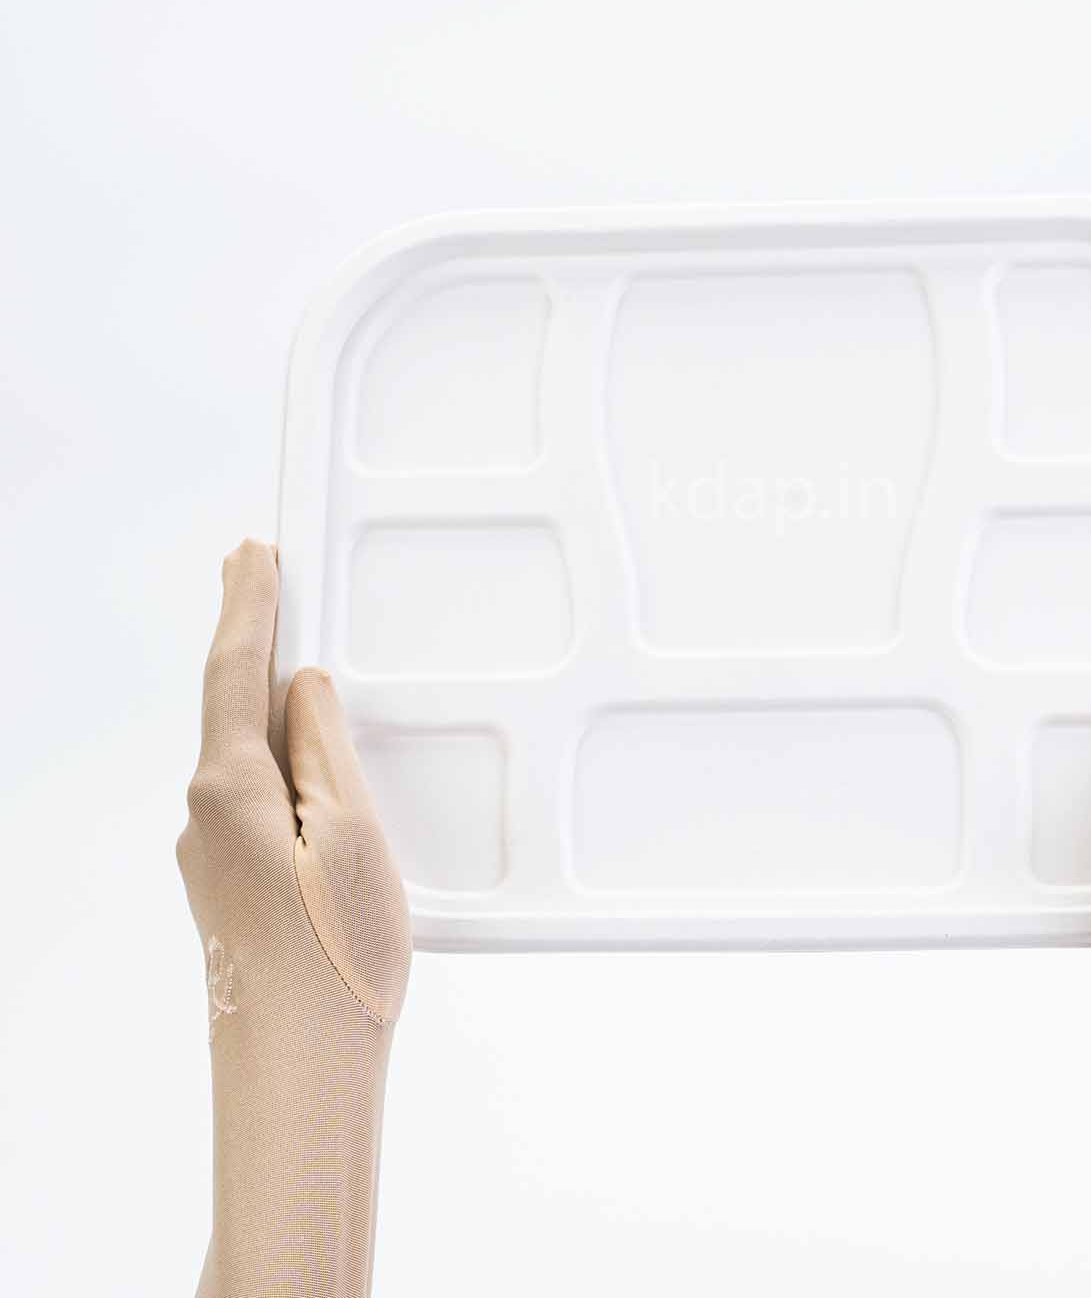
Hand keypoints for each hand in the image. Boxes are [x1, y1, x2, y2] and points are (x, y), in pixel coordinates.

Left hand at [177, 541, 410, 1297]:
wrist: (297, 1074)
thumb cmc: (335, 958)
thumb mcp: (349, 833)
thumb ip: (322, 749)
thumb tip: (300, 688)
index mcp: (228, 789)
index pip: (232, 672)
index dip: (247, 606)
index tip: (253, 553)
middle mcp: (204, 816)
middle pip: (226, 704)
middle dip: (244, 636)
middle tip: (255, 572)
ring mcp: (212, 855)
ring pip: (240, 751)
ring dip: (261, 695)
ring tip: (287, 650)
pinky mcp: (232, 887)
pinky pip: (252, 794)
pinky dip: (273, 753)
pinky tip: (301, 756)